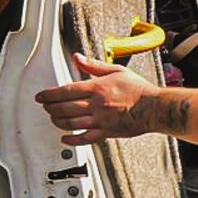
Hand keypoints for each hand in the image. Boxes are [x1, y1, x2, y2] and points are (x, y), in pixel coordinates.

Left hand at [35, 53, 156, 145]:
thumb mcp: (116, 71)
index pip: (66, 91)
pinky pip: (85, 138)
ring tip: (54, 119)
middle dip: (51, 108)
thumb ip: (94, 66)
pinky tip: (66, 138)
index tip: (41, 96)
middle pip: (64, 108)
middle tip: (46, 107)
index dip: (49, 94)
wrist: (155, 108)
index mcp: (97, 88)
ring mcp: (101, 120)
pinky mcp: (107, 132)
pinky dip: (72, 140)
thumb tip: (77, 58)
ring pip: (71, 123)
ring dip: (58, 122)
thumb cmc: (139, 91)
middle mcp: (96, 105)